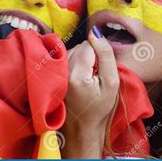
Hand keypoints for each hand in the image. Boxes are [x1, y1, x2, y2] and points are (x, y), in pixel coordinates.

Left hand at [62, 27, 118, 157]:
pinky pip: (63, 59)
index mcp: (76, 75)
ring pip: (70, 51)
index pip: (88, 45)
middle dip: (89, 56)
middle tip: (94, 76)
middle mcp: (61, 72)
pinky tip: (76, 79)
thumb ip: (106, 55)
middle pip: (78, 47)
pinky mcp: (50, 76)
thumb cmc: (99, 108)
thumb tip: (95, 32)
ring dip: (80, 60)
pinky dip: (72, 64)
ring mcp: (53, 74)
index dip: (99, 54)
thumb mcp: (112, 82)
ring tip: (85, 79)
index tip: (100, 71)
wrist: (81, 128)